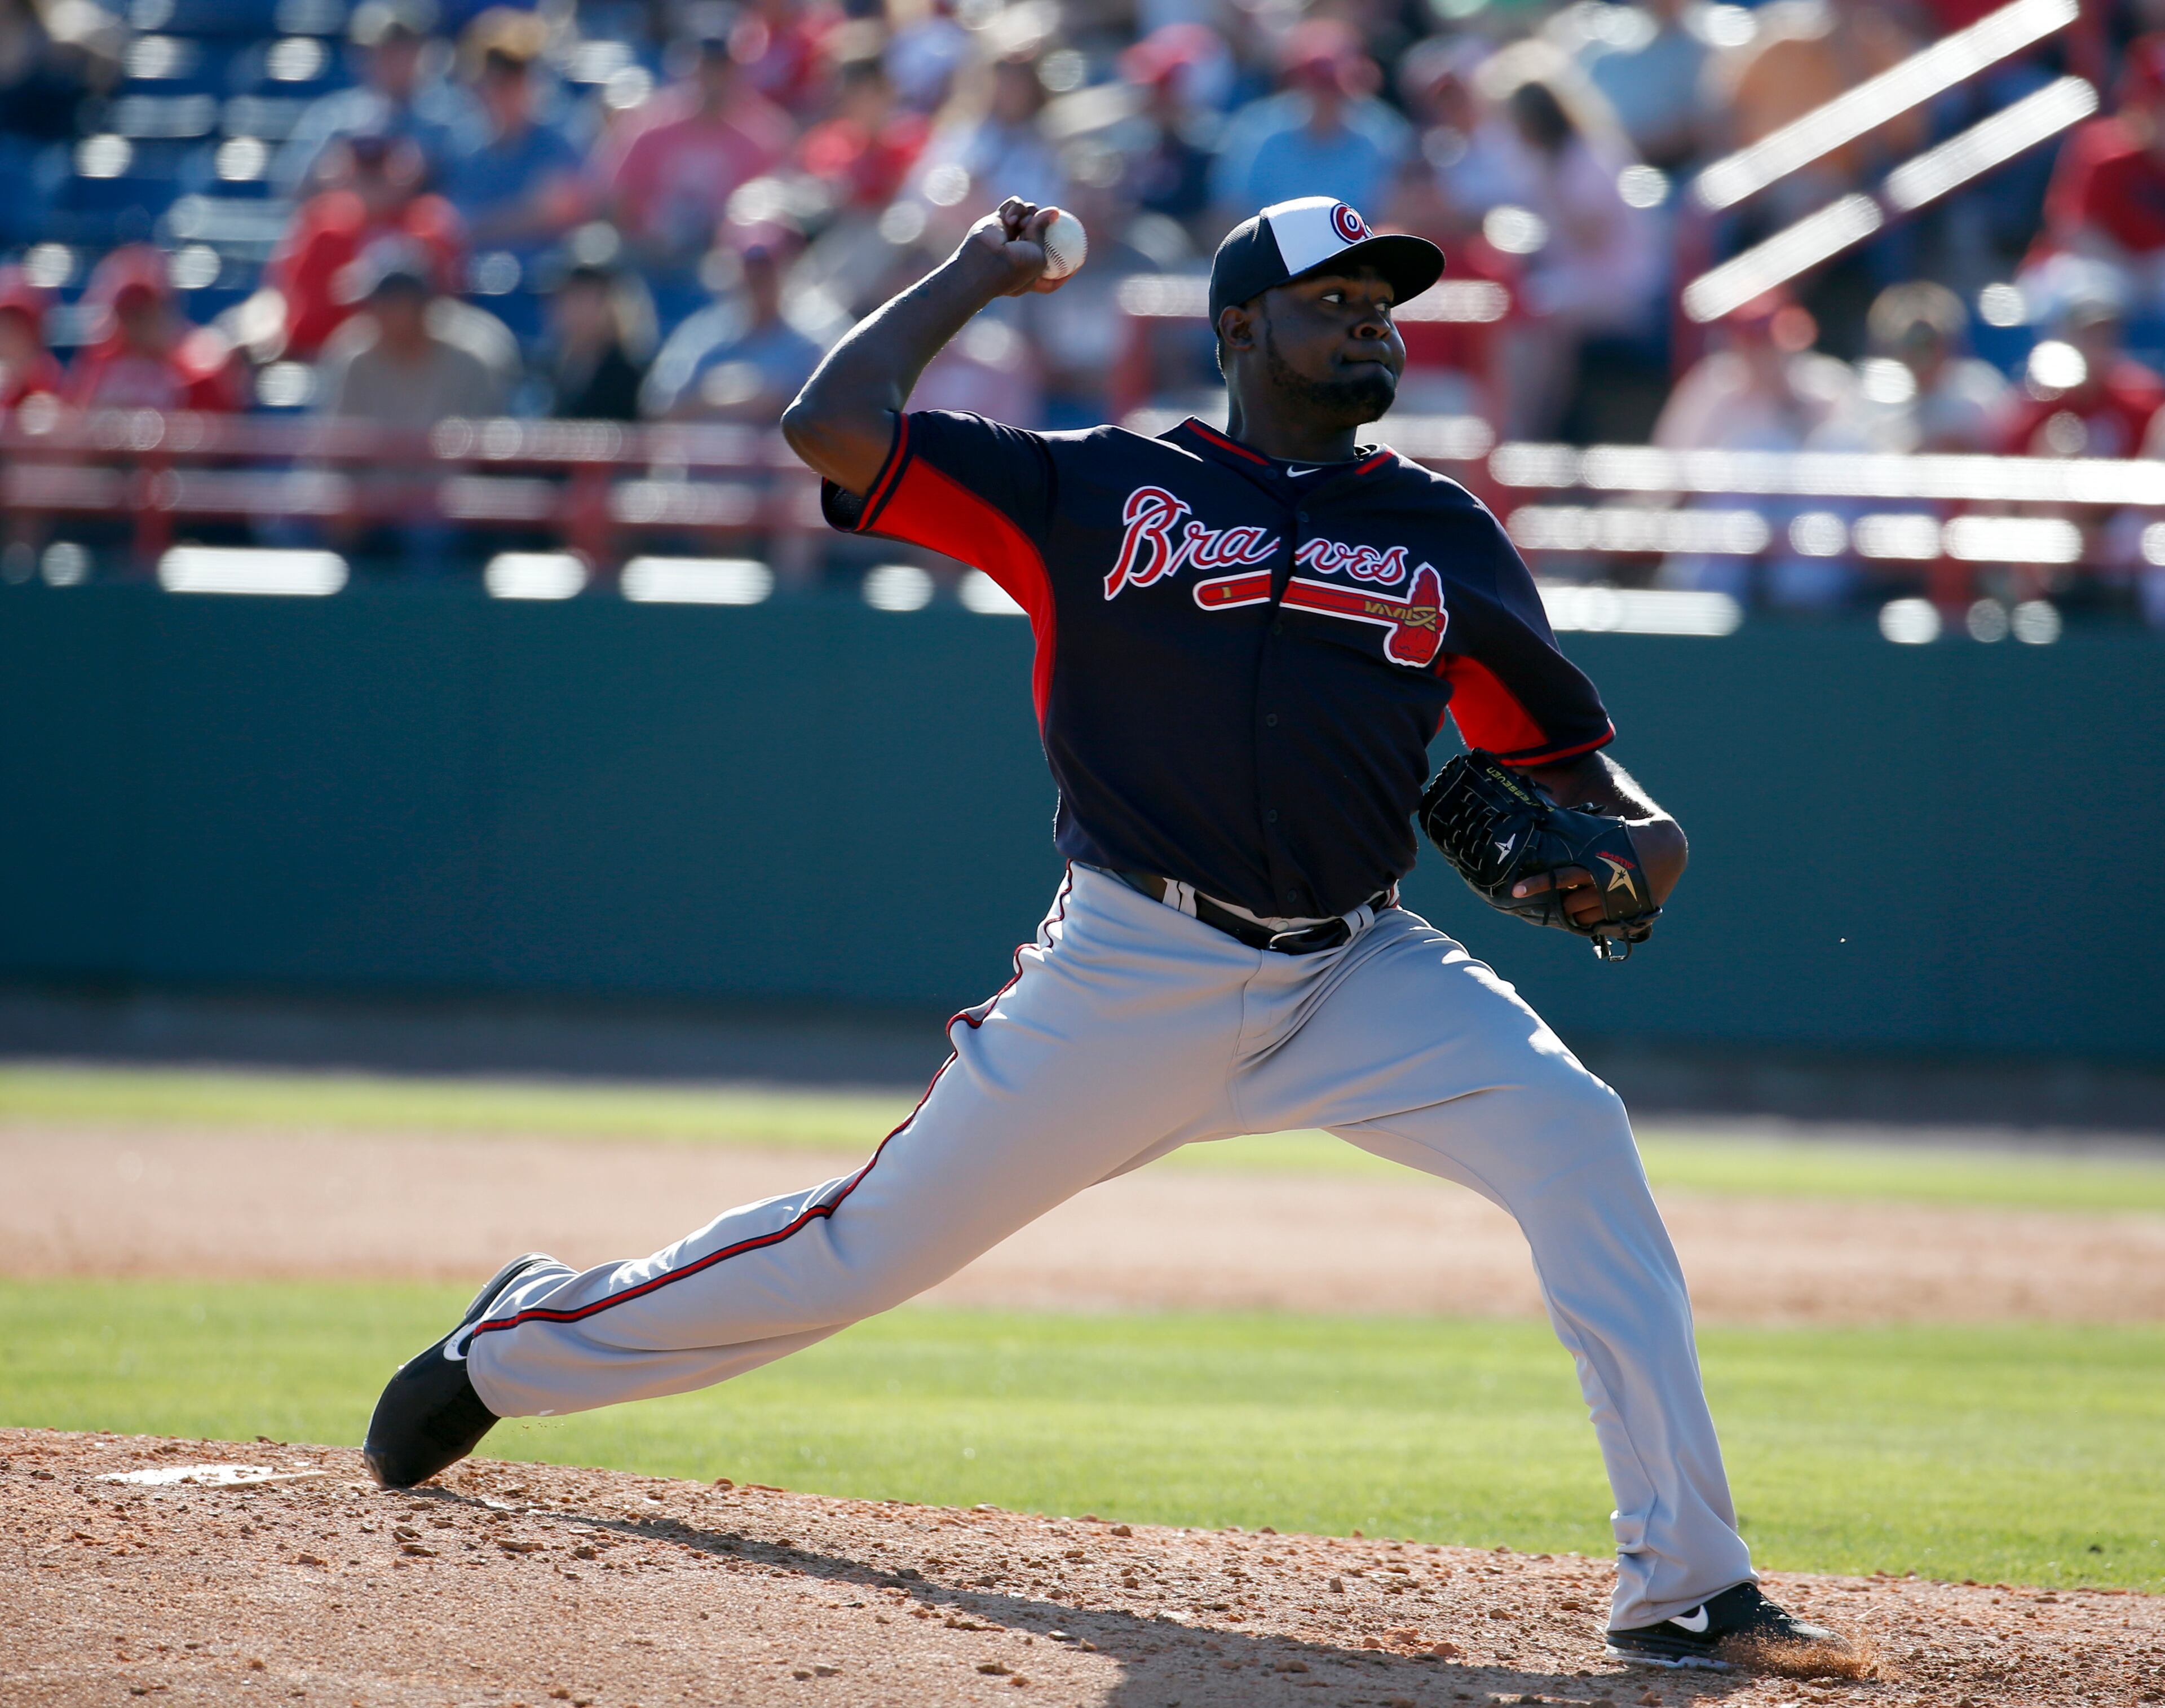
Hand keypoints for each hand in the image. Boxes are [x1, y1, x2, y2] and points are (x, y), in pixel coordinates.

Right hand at [962, 198, 1072, 296]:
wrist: (984, 260)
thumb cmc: (1014, 266)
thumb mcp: (1039, 256)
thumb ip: (1045, 233)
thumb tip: (1054, 211)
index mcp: (1032, 272)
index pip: (1054, 270)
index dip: (1068, 266)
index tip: (1081, 259)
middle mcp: (1021, 252)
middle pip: (1043, 232)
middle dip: (1047, 226)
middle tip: (1054, 219)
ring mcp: (1010, 234)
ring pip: (1031, 212)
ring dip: (1029, 215)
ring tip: (1020, 226)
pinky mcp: (999, 219)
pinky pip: (1015, 204)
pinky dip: (1015, 208)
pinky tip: (1010, 219)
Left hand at [1509, 817, 1685, 927]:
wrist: (1665, 850)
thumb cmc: (1625, 836)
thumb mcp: (1598, 831)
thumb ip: (1573, 832)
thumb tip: (1543, 817)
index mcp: (1595, 864)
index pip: (1559, 877)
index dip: (1536, 884)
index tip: (1516, 890)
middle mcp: (1606, 886)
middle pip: (1569, 905)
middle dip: (1560, 902)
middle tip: (1556, 898)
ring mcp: (1618, 904)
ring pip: (1583, 919)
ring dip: (1574, 913)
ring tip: (1571, 904)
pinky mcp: (1630, 915)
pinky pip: (1601, 927)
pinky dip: (1591, 921)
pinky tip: (1588, 913)